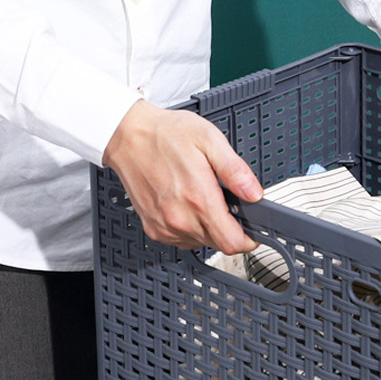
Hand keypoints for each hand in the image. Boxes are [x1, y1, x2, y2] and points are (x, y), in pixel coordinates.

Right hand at [103, 100, 263, 252]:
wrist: (126, 135)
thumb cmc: (165, 135)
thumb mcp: (209, 140)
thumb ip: (235, 170)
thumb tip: (254, 194)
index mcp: (198, 199)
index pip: (233, 243)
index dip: (248, 239)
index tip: (252, 230)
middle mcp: (180, 219)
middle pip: (220, 244)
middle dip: (229, 228)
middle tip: (224, 202)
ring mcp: (165, 227)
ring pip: (202, 243)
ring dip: (209, 228)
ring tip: (201, 199)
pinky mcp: (155, 229)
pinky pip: (183, 240)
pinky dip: (191, 228)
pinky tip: (186, 206)